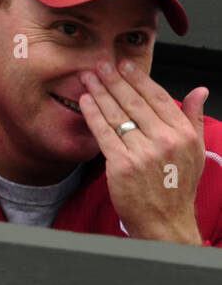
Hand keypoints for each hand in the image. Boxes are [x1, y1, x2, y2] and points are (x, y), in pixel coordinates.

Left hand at [77, 59, 207, 244]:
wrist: (165, 221)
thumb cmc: (177, 185)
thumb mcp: (195, 150)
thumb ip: (193, 118)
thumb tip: (200, 91)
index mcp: (183, 134)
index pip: (157, 97)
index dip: (138, 78)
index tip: (124, 64)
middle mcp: (165, 140)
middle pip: (133, 102)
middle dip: (113, 79)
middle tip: (99, 64)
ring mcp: (143, 152)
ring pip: (116, 114)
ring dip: (99, 92)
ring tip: (88, 77)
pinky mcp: (122, 164)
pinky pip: (104, 132)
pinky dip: (92, 114)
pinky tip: (84, 100)